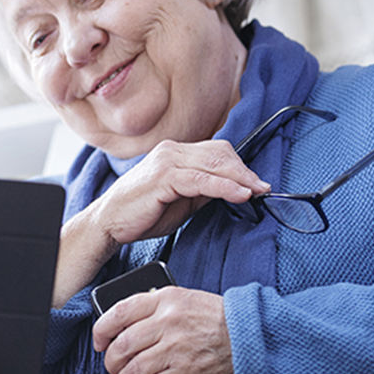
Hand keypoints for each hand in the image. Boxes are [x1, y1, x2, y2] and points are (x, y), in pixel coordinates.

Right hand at [54, 140, 266, 305]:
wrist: (109, 224)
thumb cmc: (142, 213)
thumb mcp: (181, 201)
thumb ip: (204, 191)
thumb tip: (234, 190)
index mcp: (175, 152)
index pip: (217, 151)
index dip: (240, 167)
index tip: (258, 184)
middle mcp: (171, 150)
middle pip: (220, 153)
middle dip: (245, 172)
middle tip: (263, 189)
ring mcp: (166, 161)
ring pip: (214, 164)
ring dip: (240, 178)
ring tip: (257, 192)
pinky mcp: (163, 177)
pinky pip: (201, 179)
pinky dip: (224, 186)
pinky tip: (240, 195)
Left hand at [92, 286, 234, 373]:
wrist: (253, 337)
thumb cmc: (220, 319)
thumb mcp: (187, 298)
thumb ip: (157, 305)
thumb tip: (128, 323)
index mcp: (165, 299)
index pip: (119, 312)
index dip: (102, 331)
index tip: (99, 342)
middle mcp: (167, 323)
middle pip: (122, 346)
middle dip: (111, 363)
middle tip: (114, 369)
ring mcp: (176, 349)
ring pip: (133, 371)